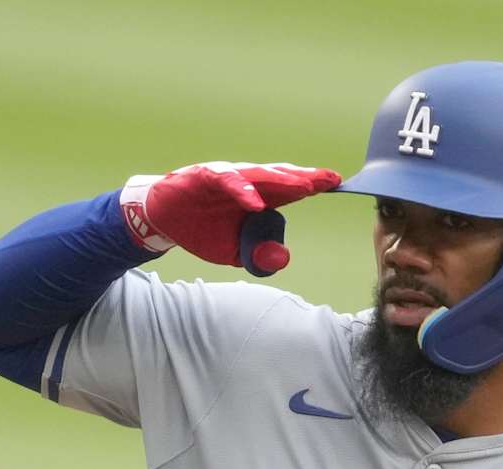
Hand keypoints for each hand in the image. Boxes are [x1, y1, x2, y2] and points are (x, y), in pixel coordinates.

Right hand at [119, 162, 340, 275]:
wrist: (163, 219)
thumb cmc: (203, 230)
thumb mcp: (234, 252)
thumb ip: (259, 256)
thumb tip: (283, 259)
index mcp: (259, 197)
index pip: (292, 190)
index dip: (314, 186)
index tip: (339, 186)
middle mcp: (247, 182)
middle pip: (282, 178)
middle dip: (307, 179)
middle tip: (331, 180)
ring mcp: (227, 176)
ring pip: (258, 175)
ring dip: (281, 181)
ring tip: (304, 187)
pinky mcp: (204, 175)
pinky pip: (226, 181)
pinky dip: (242, 192)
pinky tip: (257, 203)